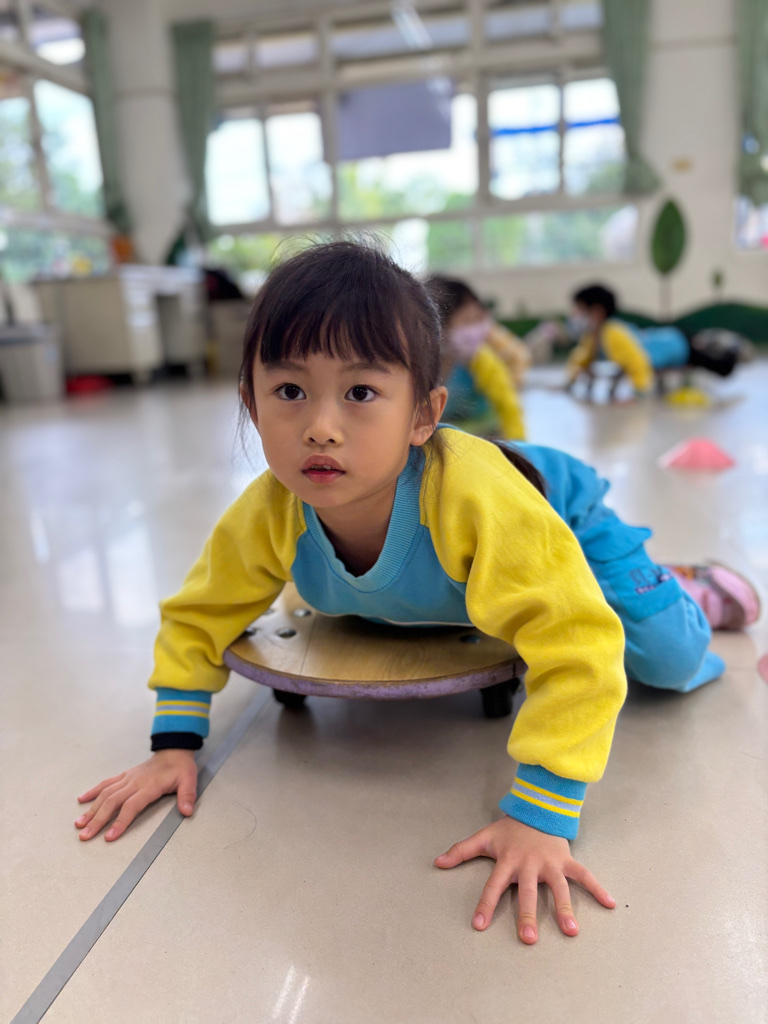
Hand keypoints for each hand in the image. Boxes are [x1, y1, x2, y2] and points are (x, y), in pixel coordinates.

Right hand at [75, 749, 198, 841]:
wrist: (173, 750)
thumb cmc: (180, 767)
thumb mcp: (189, 780)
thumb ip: (187, 796)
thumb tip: (187, 811)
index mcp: (150, 786)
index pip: (132, 805)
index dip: (120, 821)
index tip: (109, 836)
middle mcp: (135, 782)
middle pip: (112, 802)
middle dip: (97, 820)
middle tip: (85, 836)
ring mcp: (127, 778)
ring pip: (105, 794)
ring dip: (91, 809)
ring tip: (79, 824)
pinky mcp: (124, 776)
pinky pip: (105, 783)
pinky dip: (93, 791)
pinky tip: (81, 800)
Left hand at [434, 816, 614, 943]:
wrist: (536, 808)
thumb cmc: (509, 829)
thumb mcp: (484, 837)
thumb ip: (461, 851)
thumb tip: (437, 862)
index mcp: (507, 861)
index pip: (493, 885)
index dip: (485, 904)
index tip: (478, 925)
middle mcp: (529, 864)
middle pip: (528, 893)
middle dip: (528, 915)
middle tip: (528, 939)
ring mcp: (550, 863)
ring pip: (558, 888)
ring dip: (564, 909)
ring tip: (571, 931)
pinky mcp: (566, 860)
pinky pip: (584, 875)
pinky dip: (597, 889)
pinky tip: (610, 904)